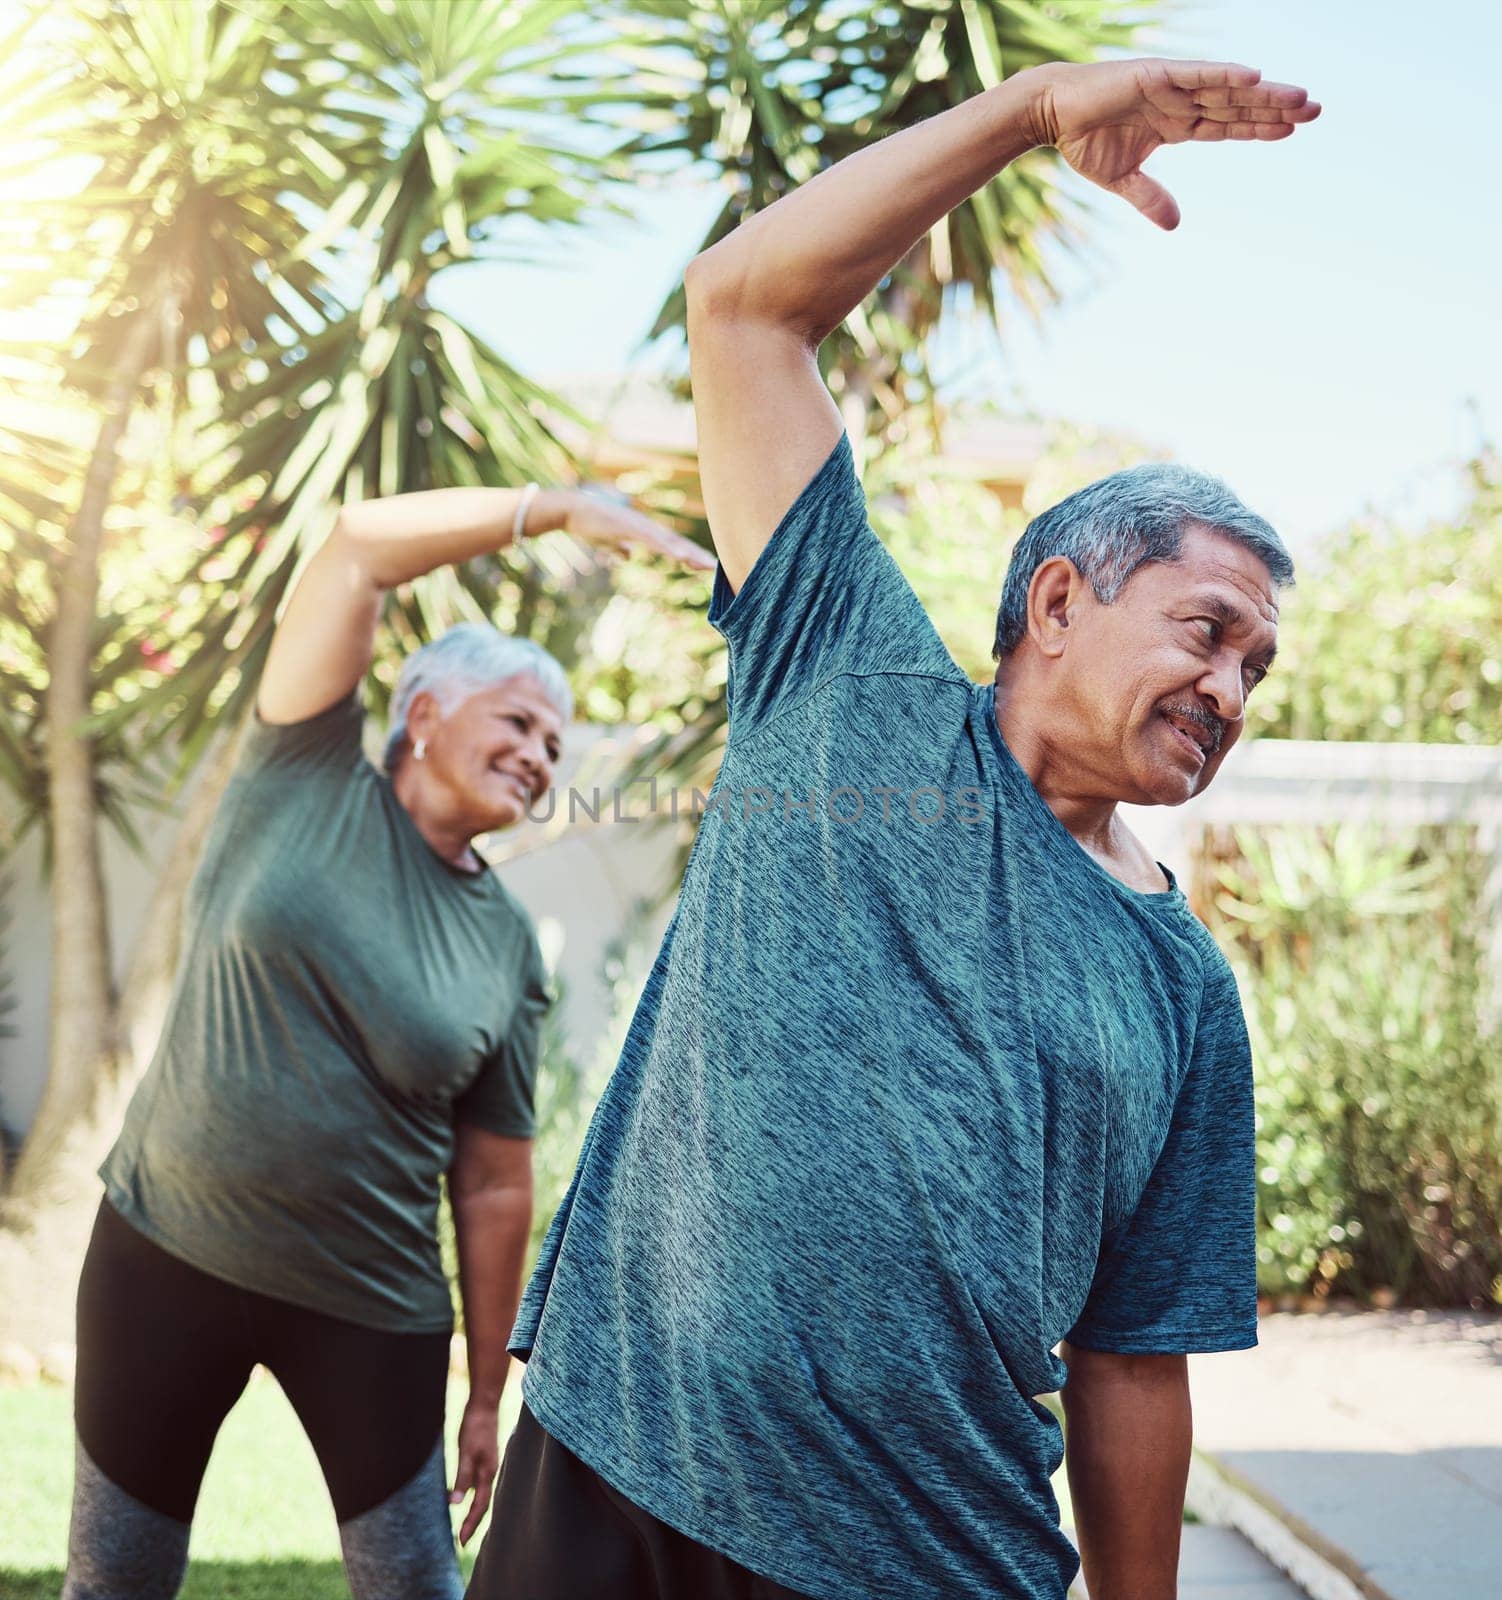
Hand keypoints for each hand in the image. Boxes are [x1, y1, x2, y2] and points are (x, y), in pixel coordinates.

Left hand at [449, 1397, 499, 1546]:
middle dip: (473, 1522)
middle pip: (483, 1503)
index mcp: (487, 1472)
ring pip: (481, 1494)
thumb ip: (462, 1477)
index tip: (461, 1541)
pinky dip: (470, 1495)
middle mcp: (489, 1471)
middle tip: (461, 1540)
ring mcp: (488, 1464)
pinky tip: (460, 1495)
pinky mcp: (483, 1458)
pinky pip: (478, 1483)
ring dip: (472, 1511)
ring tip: (461, 1524)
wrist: (484, 1403)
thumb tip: (455, 1504)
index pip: (479, 1506)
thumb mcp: (465, 1452)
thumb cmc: (474, 1427)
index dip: (470, 1524)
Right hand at [563, 489, 715, 570]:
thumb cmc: (590, 524)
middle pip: (677, 543)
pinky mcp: (628, 527)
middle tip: (717, 568)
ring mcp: (638, 526)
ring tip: (706, 564)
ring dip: (688, 553)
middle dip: (697, 555)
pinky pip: (652, 540)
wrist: (571, 510)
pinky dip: (668, 548)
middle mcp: (646, 526)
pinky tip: (681, 555)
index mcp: (644, 531)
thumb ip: (622, 548)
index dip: (690, 554)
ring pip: (669, 542)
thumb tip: (629, 556)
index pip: (672, 545)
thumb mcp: (610, 541)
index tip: (706, 566)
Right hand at [1029, 59, 1320, 229]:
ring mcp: (1172, 85)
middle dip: (1275, 107)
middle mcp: (1181, 101)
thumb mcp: (1122, 178)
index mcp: (1177, 123)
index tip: (1293, 129)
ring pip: (1227, 89)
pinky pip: (1198, 74)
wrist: (1052, 115)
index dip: (1259, 127)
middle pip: (1237, 104)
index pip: (1227, 125)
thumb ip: (1150, 197)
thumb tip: (1175, 226)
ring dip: (1263, 93)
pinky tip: (1254, 77)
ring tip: (1299, 98)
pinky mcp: (1157, 74)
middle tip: (1316, 109)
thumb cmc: (1083, 141)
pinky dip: (1225, 75)